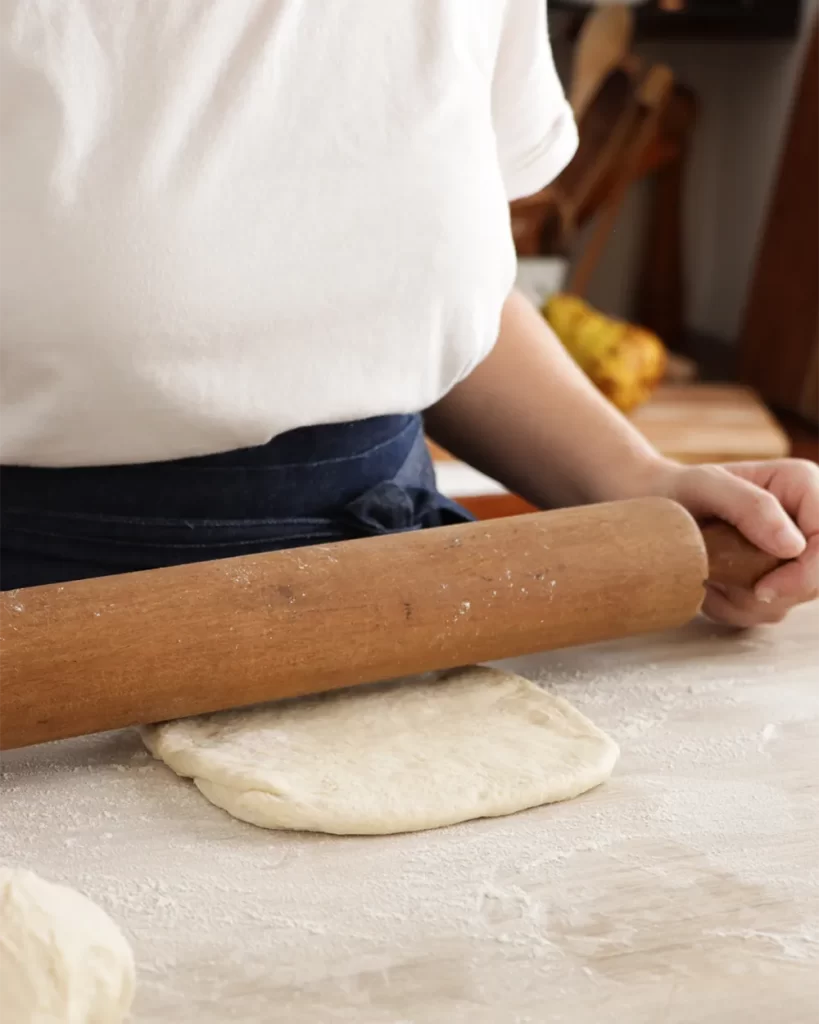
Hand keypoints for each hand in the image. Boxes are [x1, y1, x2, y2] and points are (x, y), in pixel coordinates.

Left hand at [639, 459, 818, 626]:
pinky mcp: (777, 578)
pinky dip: (734, 608)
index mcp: (803, 486)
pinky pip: (767, 611)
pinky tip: (711, 587)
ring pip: (791, 600)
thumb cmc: (681, 489)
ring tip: (707, 575)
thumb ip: (750, 507)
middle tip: (719, 582)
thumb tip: (794, 546)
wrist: (659, 506)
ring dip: (744, 602)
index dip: (807, 574)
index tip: (762, 590)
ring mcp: (794, 553)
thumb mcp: (706, 486)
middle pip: (816, 579)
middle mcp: (808, 521)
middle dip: (769, 593)